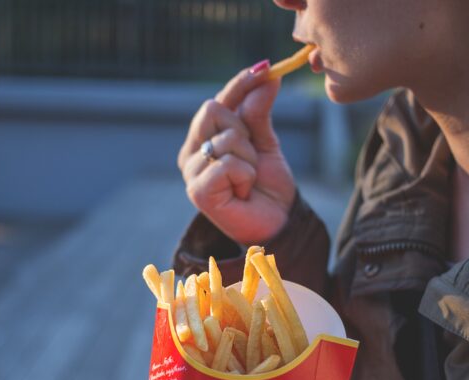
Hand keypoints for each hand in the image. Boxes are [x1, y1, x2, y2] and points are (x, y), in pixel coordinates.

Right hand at [177, 64, 296, 245]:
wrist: (277, 223)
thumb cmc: (268, 187)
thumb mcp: (266, 143)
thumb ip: (259, 112)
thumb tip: (267, 75)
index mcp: (203, 139)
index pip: (217, 101)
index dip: (239, 83)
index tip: (266, 67)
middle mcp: (191, 154)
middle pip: (213, 109)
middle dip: (244, 130)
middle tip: (252, 158)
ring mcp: (191, 173)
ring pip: (225, 138)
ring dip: (249, 159)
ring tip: (248, 181)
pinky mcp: (198, 192)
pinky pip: (227, 163)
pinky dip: (245, 175)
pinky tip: (243, 193)